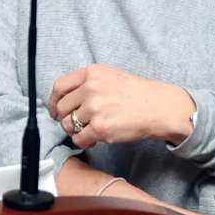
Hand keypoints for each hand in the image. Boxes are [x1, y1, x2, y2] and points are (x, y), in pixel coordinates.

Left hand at [48, 64, 194, 148]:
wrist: (160, 107)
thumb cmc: (138, 94)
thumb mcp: (111, 76)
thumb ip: (88, 83)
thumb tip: (64, 100)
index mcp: (92, 73)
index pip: (59, 87)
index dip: (54, 102)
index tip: (57, 110)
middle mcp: (91, 88)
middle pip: (61, 108)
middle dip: (66, 118)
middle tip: (77, 124)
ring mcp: (95, 108)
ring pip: (68, 125)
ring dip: (76, 131)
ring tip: (91, 130)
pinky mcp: (100, 127)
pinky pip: (79, 139)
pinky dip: (85, 141)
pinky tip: (97, 138)